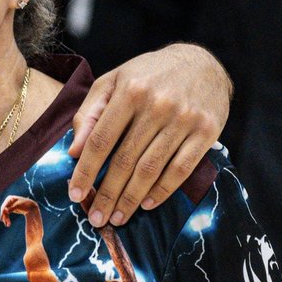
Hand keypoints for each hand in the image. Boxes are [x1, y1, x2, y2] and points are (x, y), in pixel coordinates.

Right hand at [0, 194, 37, 225]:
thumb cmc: (25, 204)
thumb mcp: (18, 205)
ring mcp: (9, 206)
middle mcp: (8, 202)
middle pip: (4, 210)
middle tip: (6, 224)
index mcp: (9, 198)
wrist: (31, 206)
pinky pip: (7, 215)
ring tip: (7, 225)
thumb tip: (5, 211)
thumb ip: (11, 208)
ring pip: (5, 213)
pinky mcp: (10, 210)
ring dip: (6, 219)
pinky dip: (7, 219)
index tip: (2, 218)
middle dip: (5, 217)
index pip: (4, 206)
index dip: (2, 212)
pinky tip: (8, 224)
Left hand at [68, 44, 229, 227]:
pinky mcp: (207, 132)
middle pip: (125, 160)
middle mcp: (157, 105)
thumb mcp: (113, 81)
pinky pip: (181, 169)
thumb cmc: (148, 75)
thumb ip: (90, 113)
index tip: (75, 194)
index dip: (86, 171)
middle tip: (95, 218)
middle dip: (107, 194)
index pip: (101, 140)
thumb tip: (74, 151)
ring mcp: (184, 120)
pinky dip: (162, 191)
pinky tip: (146, 204)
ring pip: (151, 168)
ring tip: (117, 217)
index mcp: (129, 91)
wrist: (202, 62)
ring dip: (131, 198)